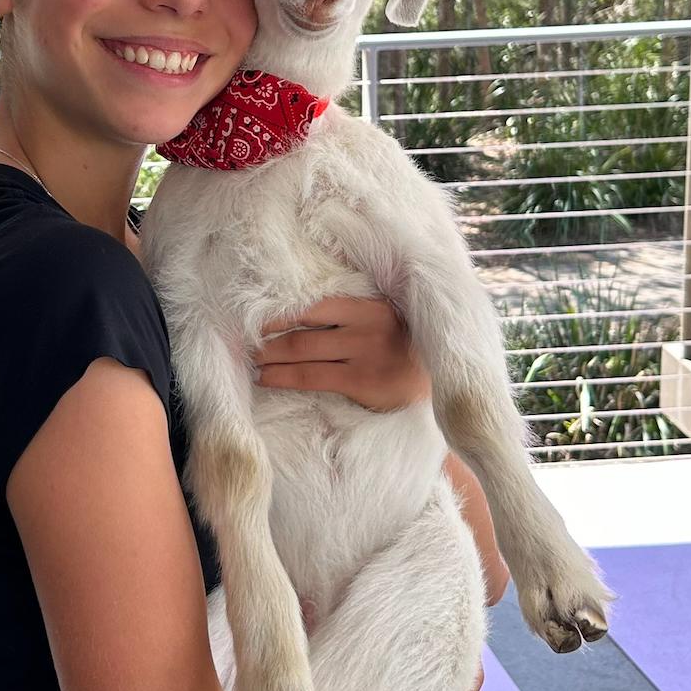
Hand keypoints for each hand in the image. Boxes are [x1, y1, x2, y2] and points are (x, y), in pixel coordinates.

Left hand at [253, 295, 429, 411]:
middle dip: (269, 336)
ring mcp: (366, 354)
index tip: (257, 316)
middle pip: (304, 328)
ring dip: (270, 357)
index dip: (282, 310)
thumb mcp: (388, 321)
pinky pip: (311, 378)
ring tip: (252, 361)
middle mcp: (369, 325)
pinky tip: (266, 379)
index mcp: (373, 305)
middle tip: (245, 342)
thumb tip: (302, 310)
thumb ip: (356, 312)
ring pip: (302, 352)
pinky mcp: (362, 382)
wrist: (444, 387)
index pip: (316, 303)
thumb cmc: (407, 353)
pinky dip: (282, 378)